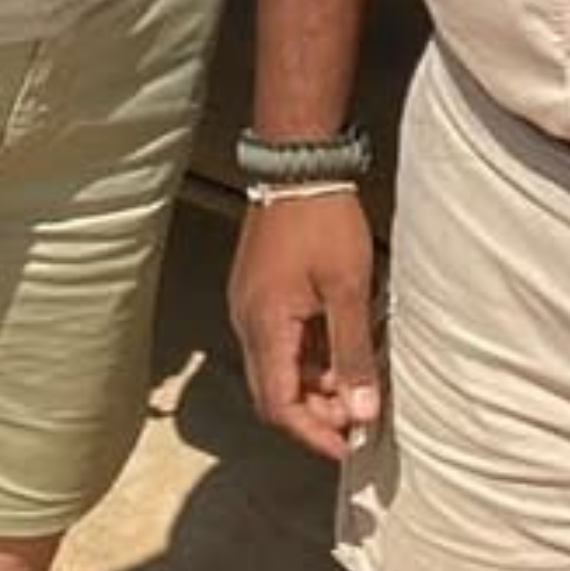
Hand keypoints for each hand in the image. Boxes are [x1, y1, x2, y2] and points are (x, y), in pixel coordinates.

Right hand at [230, 194, 380, 461]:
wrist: (297, 162)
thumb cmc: (322, 219)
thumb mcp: (347, 290)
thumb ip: (352, 354)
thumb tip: (361, 412)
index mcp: (264, 325)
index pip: (279, 406)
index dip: (313, 435)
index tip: (348, 447)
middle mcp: (247, 320)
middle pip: (273, 392)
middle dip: (315, 413)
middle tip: (358, 415)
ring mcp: (250, 303)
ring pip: (277, 367)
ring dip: (313, 383)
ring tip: (356, 379)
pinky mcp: (259, 290)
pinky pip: (279, 340)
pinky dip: (307, 355)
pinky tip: (338, 347)